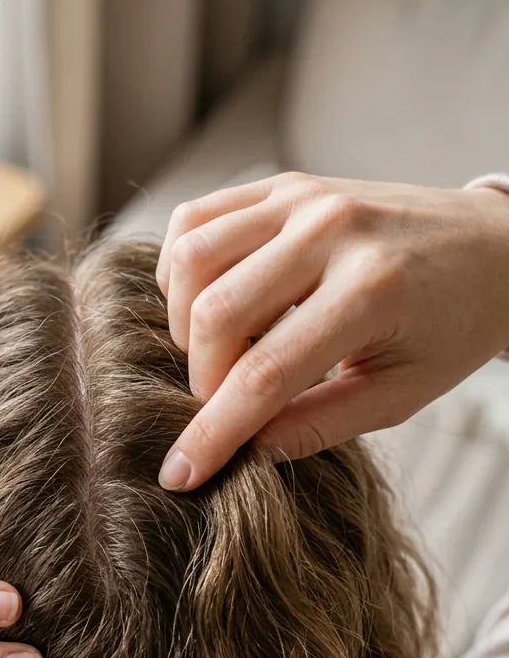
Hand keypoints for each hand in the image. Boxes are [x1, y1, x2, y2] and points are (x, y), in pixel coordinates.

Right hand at [156, 173, 508, 488]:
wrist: (493, 249)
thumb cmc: (451, 328)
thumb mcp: (399, 396)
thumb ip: (318, 425)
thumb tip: (244, 449)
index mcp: (372, 290)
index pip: (265, 374)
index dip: (213, 433)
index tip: (181, 474)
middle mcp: (331, 231)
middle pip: (216, 315)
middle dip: (202, 379)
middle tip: (225, 405)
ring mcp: (304, 197)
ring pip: (192, 259)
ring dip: (184, 323)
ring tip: (218, 354)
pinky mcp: (285, 184)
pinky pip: (196, 218)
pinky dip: (182, 269)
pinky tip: (208, 303)